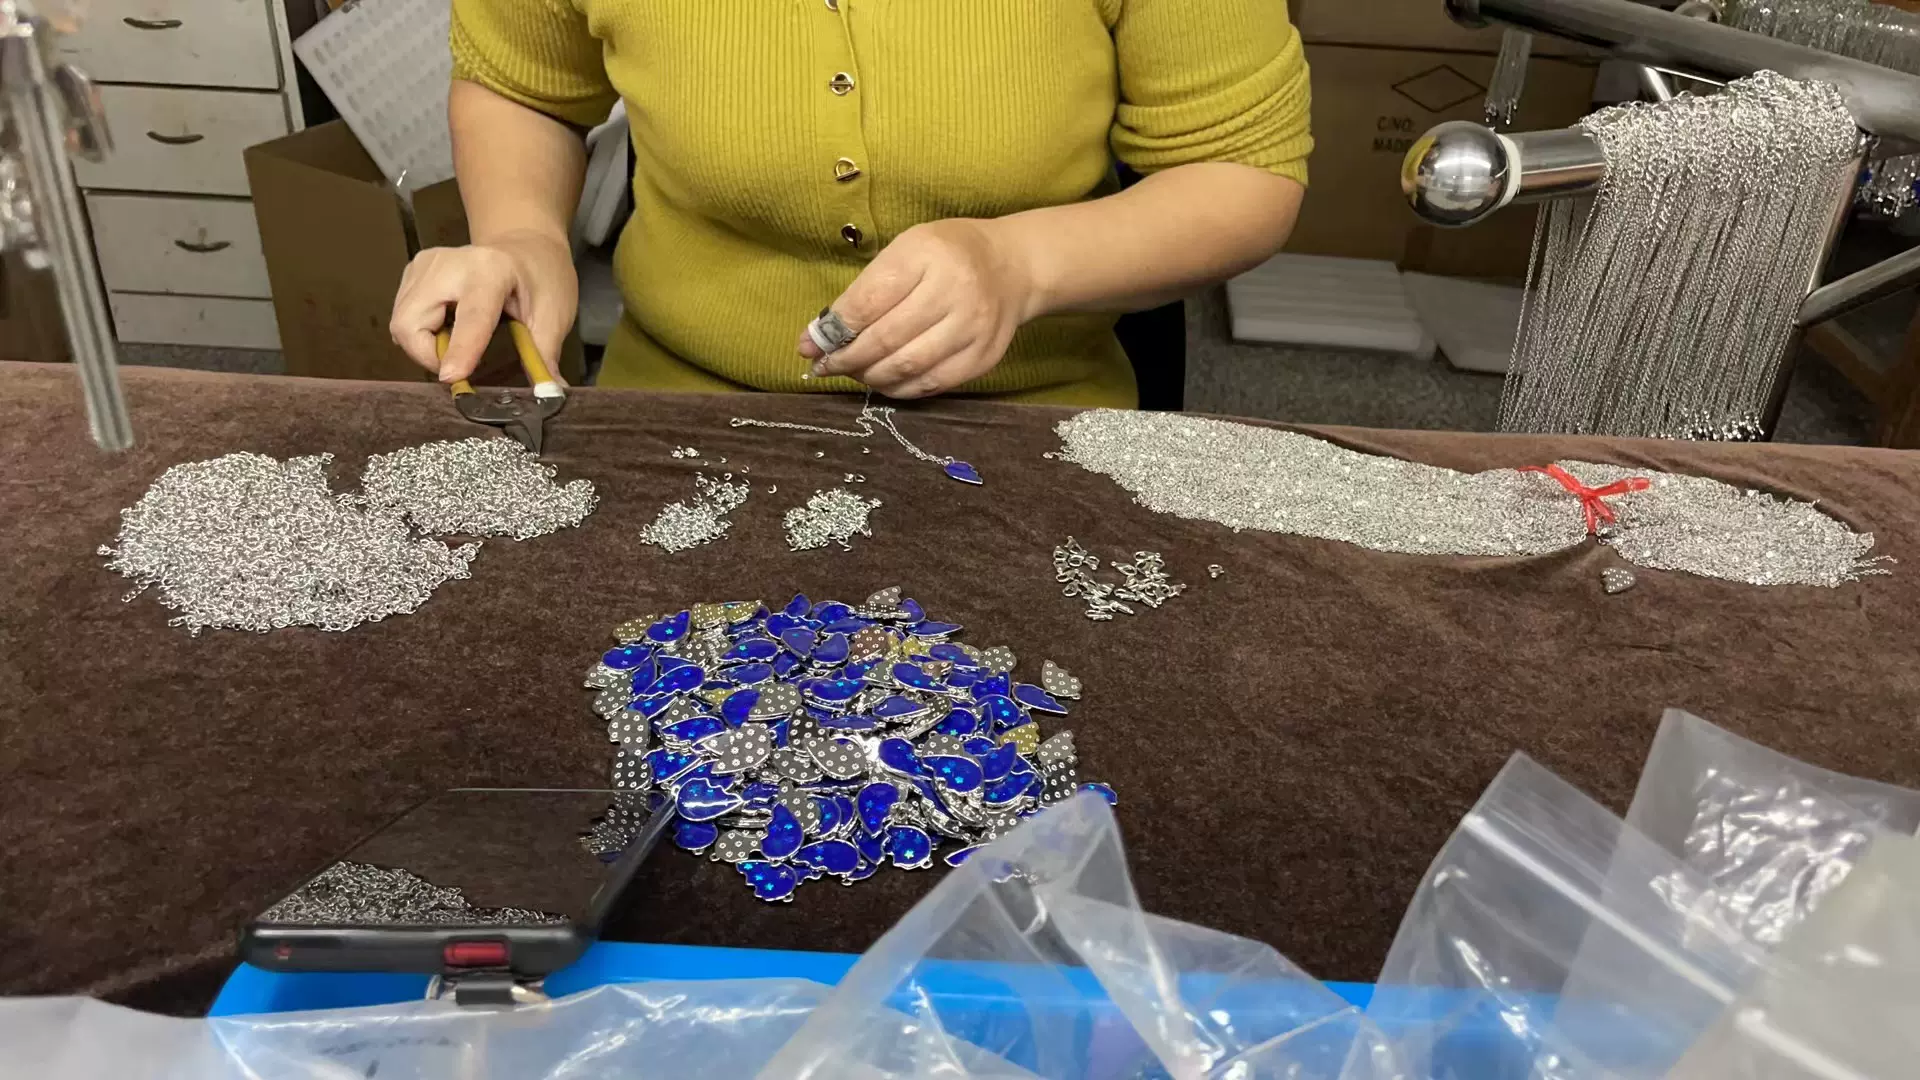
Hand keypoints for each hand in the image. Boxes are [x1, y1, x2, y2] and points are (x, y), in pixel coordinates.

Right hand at [389, 229, 575, 383]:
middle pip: (411, 324)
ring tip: (460, 344)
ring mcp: (423, 266)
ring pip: (402, 325)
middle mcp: (447, 263)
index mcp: (490, 271)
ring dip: (425, 348)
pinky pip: (404, 318)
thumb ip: (545, 354)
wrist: (524, 245)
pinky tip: (448, 327)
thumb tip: (549, 395)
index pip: (470, 317)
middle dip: (429, 357)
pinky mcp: (412, 272)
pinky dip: (421, 335)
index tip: (452, 378)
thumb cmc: (541, 276)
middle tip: (462, 367)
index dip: (459, 350)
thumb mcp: (554, 313)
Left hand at [800, 219, 1039, 398]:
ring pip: (906, 367)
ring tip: (853, 372)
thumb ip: (862, 292)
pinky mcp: (983, 357)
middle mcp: (954, 291)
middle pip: (885, 339)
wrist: (1012, 267)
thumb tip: (815, 339)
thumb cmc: (947, 254)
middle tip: (825, 366)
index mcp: (927, 254)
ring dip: (869, 377)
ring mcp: (973, 328)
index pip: (868, 302)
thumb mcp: (905, 251)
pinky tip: (883, 381)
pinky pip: (931, 384)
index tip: (808, 346)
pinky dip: (899, 388)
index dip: (833, 331)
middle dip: (845, 359)